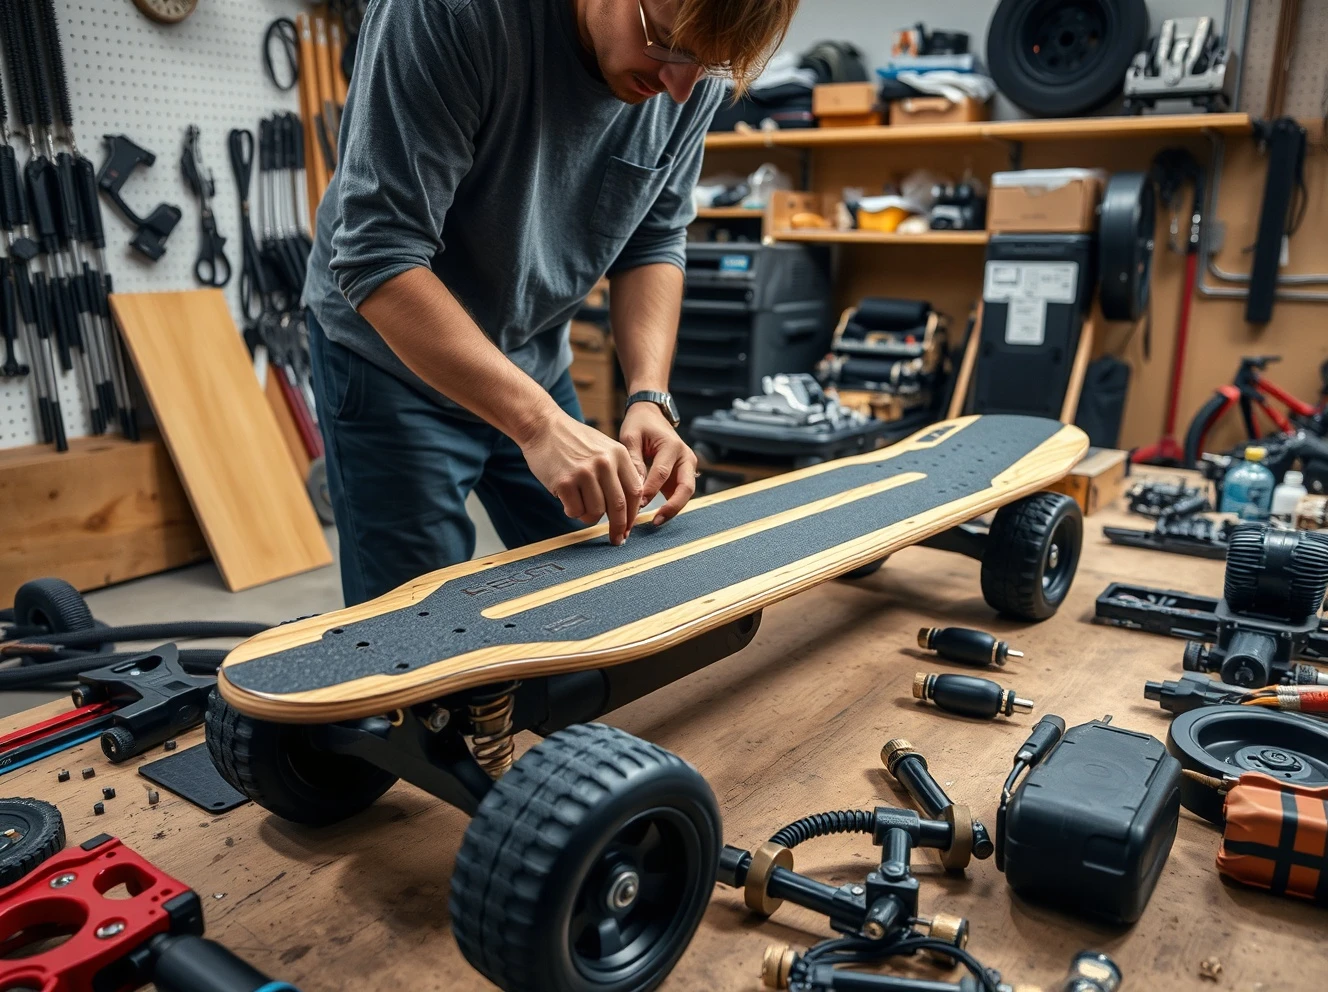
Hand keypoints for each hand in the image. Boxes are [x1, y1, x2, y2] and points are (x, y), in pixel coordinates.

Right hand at [520, 411, 642, 544]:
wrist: (543, 426)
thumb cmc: (574, 441)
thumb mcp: (605, 448)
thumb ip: (620, 471)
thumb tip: (633, 504)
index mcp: (619, 454)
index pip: (635, 492)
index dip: (633, 515)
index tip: (629, 528)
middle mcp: (604, 463)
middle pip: (619, 507)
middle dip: (619, 528)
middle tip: (616, 540)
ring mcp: (584, 473)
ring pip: (596, 512)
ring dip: (588, 517)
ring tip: (579, 504)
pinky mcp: (564, 482)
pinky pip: (575, 511)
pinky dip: (572, 511)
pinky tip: (566, 499)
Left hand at [619, 402, 696, 526]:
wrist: (651, 416)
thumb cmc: (640, 425)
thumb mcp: (631, 437)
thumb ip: (633, 461)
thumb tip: (635, 487)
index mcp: (673, 445)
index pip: (662, 472)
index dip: (651, 490)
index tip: (637, 504)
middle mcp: (686, 457)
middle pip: (686, 487)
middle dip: (673, 506)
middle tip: (656, 520)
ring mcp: (688, 467)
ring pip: (686, 493)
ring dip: (673, 509)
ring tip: (656, 522)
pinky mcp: (683, 475)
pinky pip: (680, 493)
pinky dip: (670, 505)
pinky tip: (657, 517)